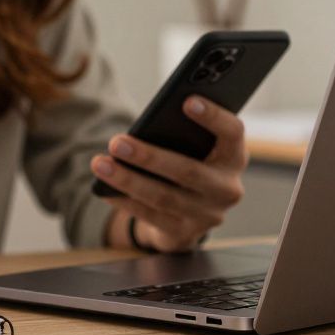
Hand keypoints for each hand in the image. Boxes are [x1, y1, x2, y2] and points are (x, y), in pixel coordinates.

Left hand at [92, 96, 246, 252]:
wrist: (190, 213)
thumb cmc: (187, 163)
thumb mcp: (193, 148)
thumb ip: (182, 134)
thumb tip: (146, 128)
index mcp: (233, 156)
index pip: (232, 132)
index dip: (213, 117)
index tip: (187, 101)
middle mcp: (227, 188)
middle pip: (188, 170)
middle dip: (148, 156)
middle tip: (116, 142)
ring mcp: (208, 214)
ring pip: (163, 197)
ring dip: (127, 180)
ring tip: (100, 163)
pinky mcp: (185, 234)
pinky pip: (151, 217)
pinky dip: (125, 201)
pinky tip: (104, 189)